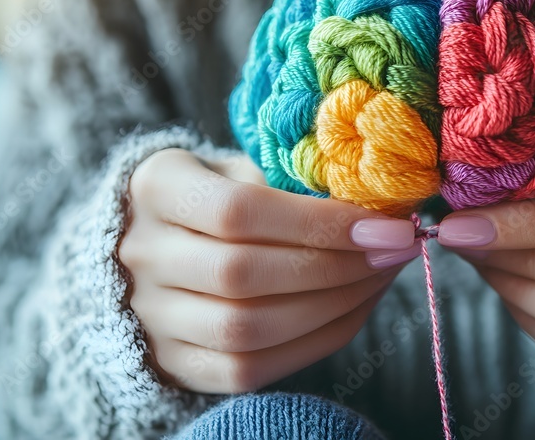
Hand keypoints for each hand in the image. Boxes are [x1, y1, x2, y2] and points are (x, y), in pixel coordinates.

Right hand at [119, 149, 419, 393]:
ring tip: (380, 277)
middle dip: (335, 266)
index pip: (237, 212)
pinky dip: (315, 341)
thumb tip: (375, 210)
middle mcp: (141, 255)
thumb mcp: (241, 166)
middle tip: (393, 251)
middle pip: (243, 275)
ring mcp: (151, 316)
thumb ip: (292, 182)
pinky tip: (355, 308)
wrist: (151, 247)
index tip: (383, 224)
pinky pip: (250, 368)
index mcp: (156, 188)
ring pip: (247, 329)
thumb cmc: (216, 193)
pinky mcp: (175, 362)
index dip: (318, 222)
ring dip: (333, 306)